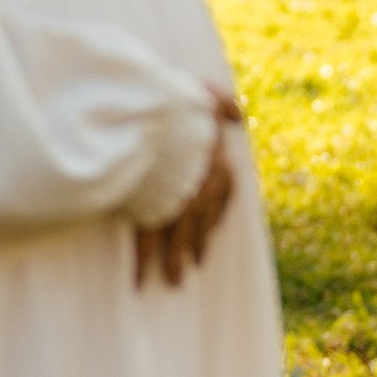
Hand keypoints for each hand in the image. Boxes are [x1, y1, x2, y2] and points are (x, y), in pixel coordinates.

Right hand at [135, 95, 242, 288]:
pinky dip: (142, 264)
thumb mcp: (204, 94)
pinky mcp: (150, 208)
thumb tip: (236, 115)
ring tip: (174, 281)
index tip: (212, 228)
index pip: (222, 192)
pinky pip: (146, 242)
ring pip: (178, 237)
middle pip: (202, 221)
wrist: (152, 112)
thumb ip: (221, 103)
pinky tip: (139, 282)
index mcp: (214, 160)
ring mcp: (177, 200)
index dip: (217, 212)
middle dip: (199, 242)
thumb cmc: (177, 100)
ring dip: (175, 260)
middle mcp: (201, 185)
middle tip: (196, 261)